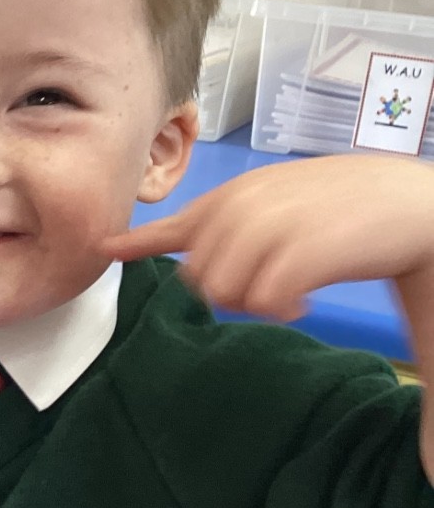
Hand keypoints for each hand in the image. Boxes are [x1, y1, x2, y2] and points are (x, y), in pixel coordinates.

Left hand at [104, 155, 433, 321]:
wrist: (405, 205)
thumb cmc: (342, 207)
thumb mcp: (277, 202)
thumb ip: (228, 224)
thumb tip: (185, 254)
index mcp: (234, 197)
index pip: (174, 224)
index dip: (136, 243)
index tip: (104, 249)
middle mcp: (242, 208)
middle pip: (198, 278)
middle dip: (227, 292)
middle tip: (269, 285)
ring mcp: (267, 229)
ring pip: (224, 293)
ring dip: (254, 304)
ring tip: (289, 290)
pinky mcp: (295, 255)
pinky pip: (260, 303)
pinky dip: (280, 310)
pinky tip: (302, 301)